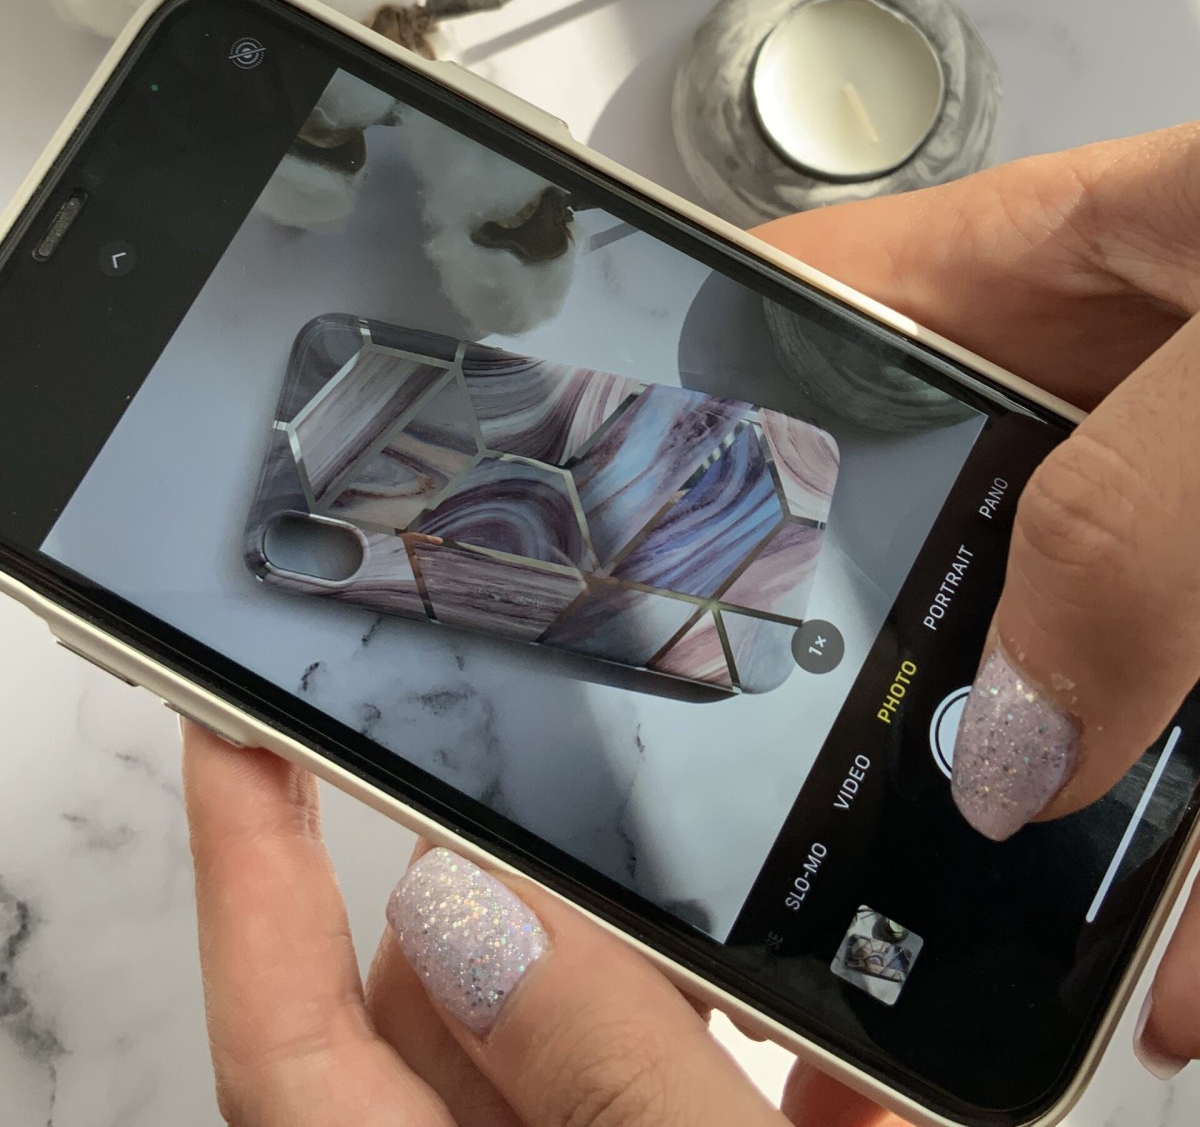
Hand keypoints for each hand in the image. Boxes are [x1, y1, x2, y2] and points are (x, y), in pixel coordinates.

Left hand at [182, 721, 903, 1125]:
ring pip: (573, 1044)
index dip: (249, 862)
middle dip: (527, 907)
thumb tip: (474, 902)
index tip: (233, 719)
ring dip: (667, 990)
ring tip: (769, 945)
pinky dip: (765, 1066)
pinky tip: (855, 1052)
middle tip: (617, 837)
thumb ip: (601, 1070)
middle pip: (446, 1011)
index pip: (282, 1025)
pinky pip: (697, 1105)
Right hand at [758, 121, 1199, 1079]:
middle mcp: (1143, 379)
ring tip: (994, 938)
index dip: (718, 385)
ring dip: (1056, 801)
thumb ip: (1147, 518)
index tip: (645, 516)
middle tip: (816, 787)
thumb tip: (1010, 746)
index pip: (839, 296)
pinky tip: (1192, 981)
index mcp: (1097, 250)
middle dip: (886, 656)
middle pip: (947, 517)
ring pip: (1095, 662)